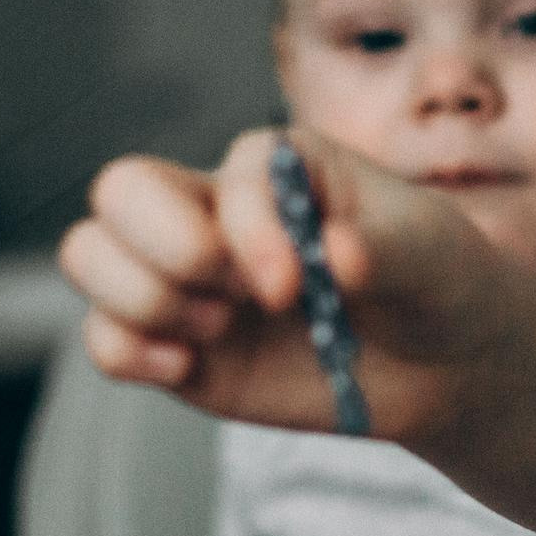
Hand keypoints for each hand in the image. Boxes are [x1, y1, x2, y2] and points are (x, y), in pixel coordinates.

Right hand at [61, 129, 516, 437]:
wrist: (444, 360)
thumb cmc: (435, 279)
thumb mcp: (428, 253)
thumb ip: (383, 247)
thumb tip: (335, 254)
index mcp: (275, 168)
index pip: (222, 177)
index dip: (246, 233)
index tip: (294, 287)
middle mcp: (216, 210)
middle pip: (118, 191)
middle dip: (163, 249)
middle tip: (235, 303)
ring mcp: (189, 278)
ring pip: (91, 255)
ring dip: (144, 301)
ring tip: (220, 330)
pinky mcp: (177, 342)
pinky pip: (103, 339)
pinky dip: (127, 354)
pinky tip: (190, 367)